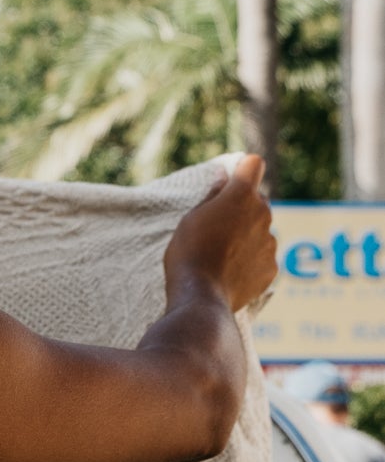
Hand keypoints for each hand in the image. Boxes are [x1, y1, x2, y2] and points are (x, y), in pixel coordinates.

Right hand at [162, 155, 276, 315]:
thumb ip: (212, 197)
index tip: (232, 181)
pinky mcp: (272, 267)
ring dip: (247, 237)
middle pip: (258, 200)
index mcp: (241, 196)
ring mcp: (270, 242)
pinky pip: (263, 257)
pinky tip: (232, 273)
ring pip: (261, 230)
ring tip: (223, 256)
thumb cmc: (189, 254)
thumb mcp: (190, 219)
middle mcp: (263, 213)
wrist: (201, 297)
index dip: (243, 170)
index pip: (254, 164)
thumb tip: (224, 181)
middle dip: (243, 208)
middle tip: (220, 227)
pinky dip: (251, 262)